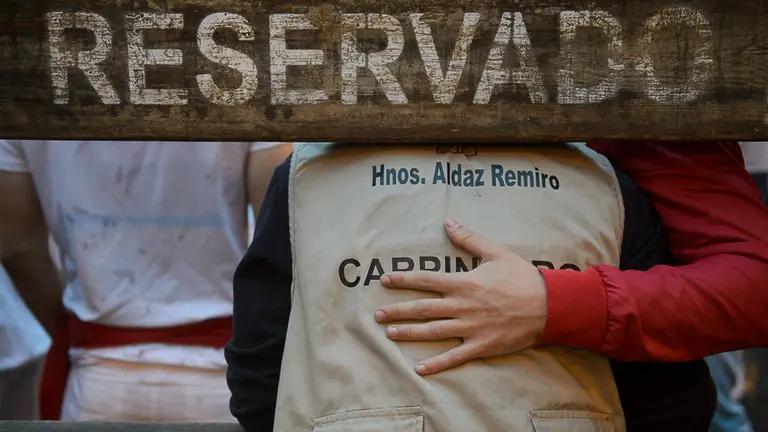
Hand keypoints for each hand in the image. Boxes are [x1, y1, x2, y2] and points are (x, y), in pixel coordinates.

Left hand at [374, 218, 547, 375]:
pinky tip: (419, 369)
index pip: (426, 279)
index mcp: (464, 282)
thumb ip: (469, 238)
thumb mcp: (496, 252)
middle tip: (377, 315)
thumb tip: (448, 221)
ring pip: (432, 331)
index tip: (385, 280)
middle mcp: (462, 305)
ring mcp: (471, 327)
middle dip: (397, 311)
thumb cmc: (523, 277)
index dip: (403, 280)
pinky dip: (436, 364)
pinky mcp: (481, 345)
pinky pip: (454, 356)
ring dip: (409, 334)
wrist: (549, 305)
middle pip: (422, 308)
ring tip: (389, 335)